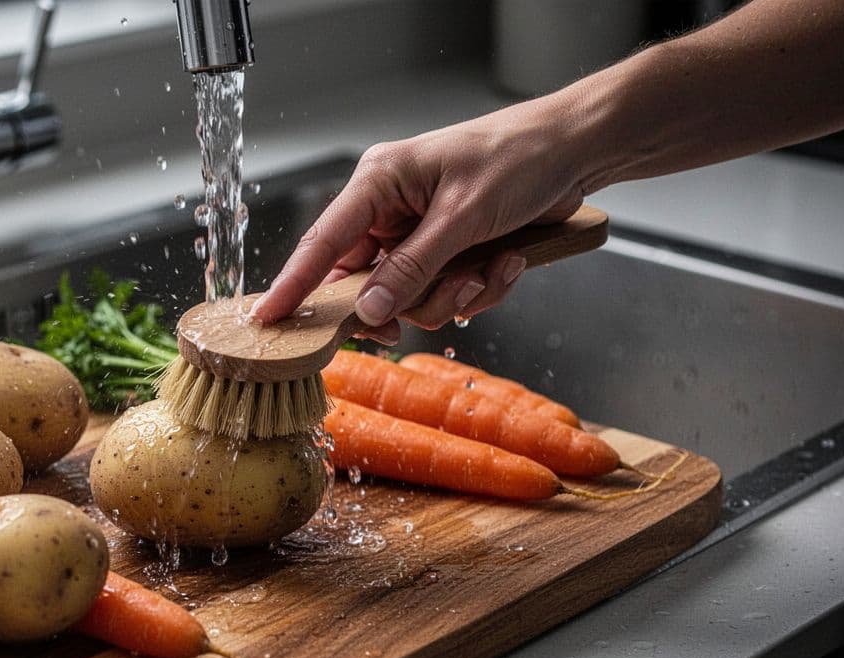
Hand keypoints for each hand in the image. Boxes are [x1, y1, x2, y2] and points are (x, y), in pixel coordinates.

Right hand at [251, 103, 587, 335]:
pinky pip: (444, 297)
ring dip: (452, 296)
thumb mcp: (463, 216)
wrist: (575, 153)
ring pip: (408, 298)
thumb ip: (412, 267)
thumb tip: (369, 309)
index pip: (322, 243)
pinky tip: (506, 261)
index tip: (268, 319)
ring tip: (487, 267)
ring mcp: (419, 235)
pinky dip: (477, 291)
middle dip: (406, 300)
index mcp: (379, 184)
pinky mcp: (448, 254)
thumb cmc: (517, 158)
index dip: (294, 284)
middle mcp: (391, 211)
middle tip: (430, 306)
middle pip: (366, 284)